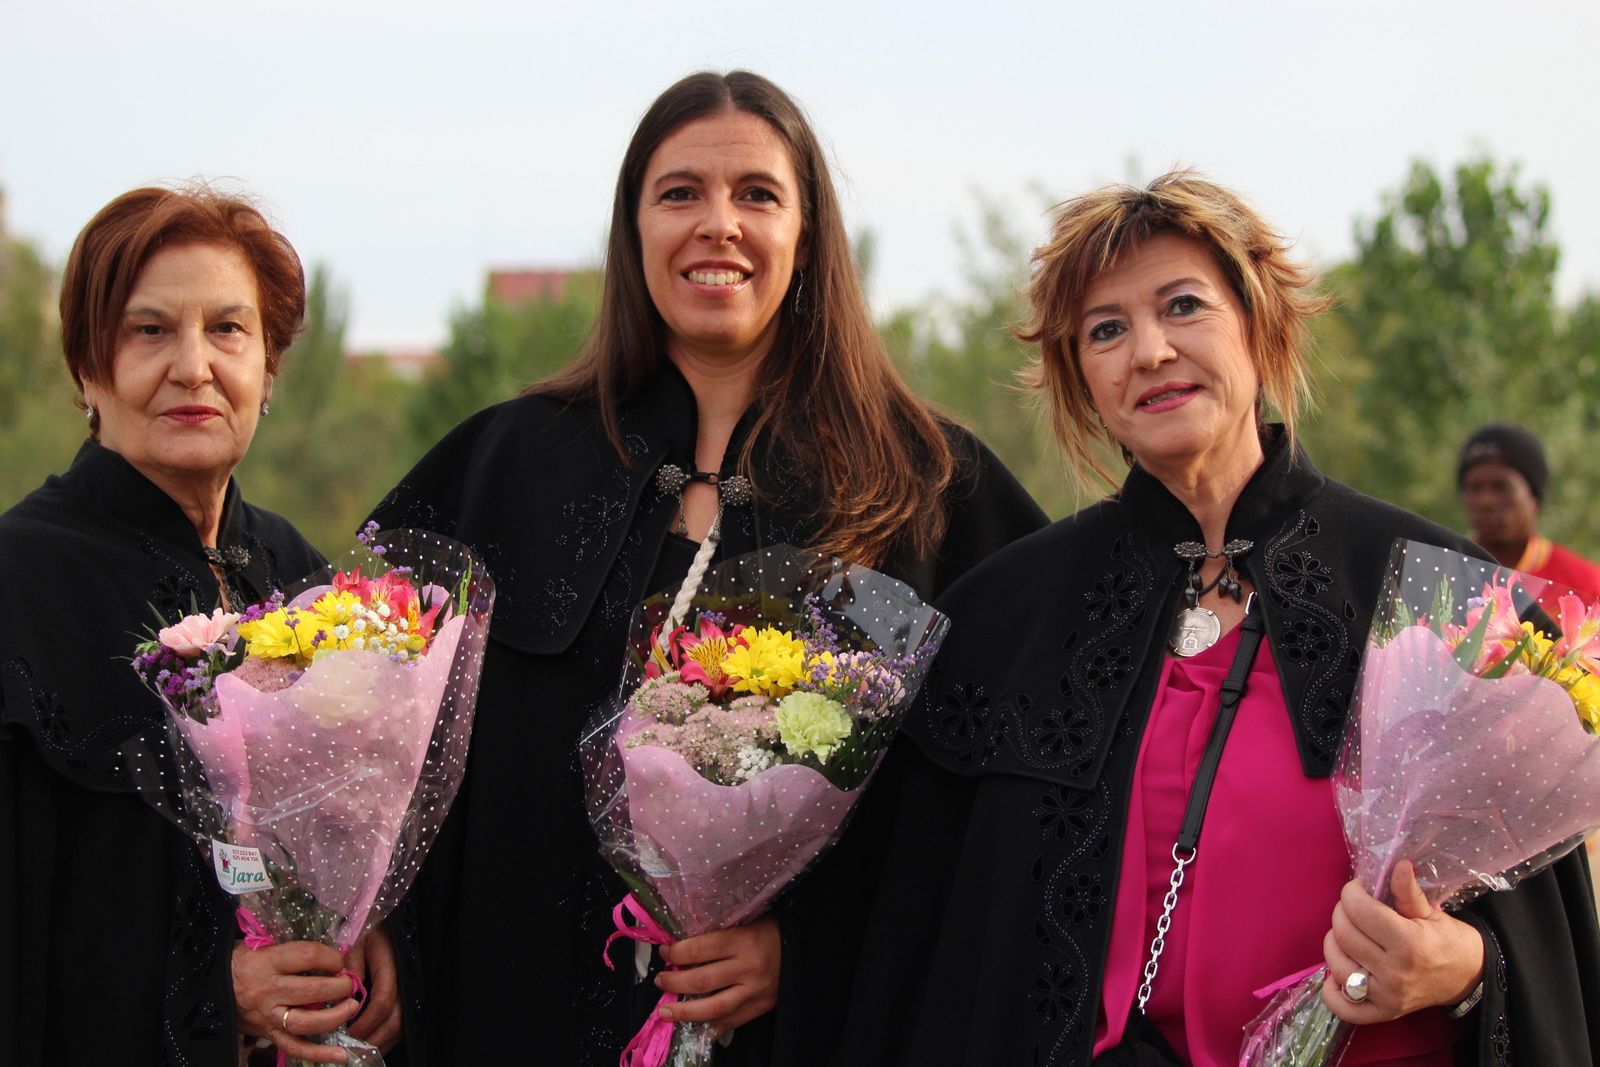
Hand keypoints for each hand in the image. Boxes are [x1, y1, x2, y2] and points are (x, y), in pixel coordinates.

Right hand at [232, 941, 360, 1063]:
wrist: (208, 987)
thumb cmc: (241, 961)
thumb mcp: (262, 945)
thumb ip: (293, 950)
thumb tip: (330, 954)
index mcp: (267, 962)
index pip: (307, 956)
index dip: (330, 957)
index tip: (339, 960)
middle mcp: (268, 991)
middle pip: (311, 991)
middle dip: (338, 987)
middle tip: (350, 984)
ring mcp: (268, 1016)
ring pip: (305, 1022)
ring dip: (334, 1017)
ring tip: (351, 1007)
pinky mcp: (268, 1035)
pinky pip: (294, 1048)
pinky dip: (319, 1054)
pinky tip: (341, 1054)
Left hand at [343, 925, 402, 1052]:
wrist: (394, 931)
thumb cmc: (374, 936)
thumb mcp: (357, 947)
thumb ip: (351, 970)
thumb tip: (342, 998)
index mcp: (392, 968)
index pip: (383, 1002)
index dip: (365, 1022)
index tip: (345, 1032)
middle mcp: (406, 984)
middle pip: (395, 1022)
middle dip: (372, 1040)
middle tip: (349, 1050)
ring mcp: (411, 994)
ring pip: (400, 1028)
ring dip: (379, 1043)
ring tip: (357, 1051)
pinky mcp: (410, 1000)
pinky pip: (401, 1025)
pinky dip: (385, 1038)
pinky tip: (369, 1042)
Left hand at [655, 915, 780, 1034]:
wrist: (804, 946)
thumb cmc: (770, 928)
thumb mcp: (745, 919)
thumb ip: (718, 931)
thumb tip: (681, 943)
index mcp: (743, 940)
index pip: (700, 949)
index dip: (676, 953)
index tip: (665, 952)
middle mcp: (749, 967)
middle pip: (701, 981)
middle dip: (674, 982)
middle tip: (661, 980)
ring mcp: (756, 990)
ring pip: (714, 1007)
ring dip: (685, 1011)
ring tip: (666, 1010)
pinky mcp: (762, 1006)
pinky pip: (732, 1021)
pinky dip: (711, 1026)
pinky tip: (694, 1026)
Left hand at [1321, 860, 1484, 1023]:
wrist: (1470, 978)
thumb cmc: (1449, 941)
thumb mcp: (1431, 913)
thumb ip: (1408, 892)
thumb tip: (1398, 865)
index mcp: (1408, 943)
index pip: (1360, 910)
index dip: (1352, 892)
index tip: (1358, 888)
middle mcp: (1395, 972)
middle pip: (1344, 935)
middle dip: (1341, 913)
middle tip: (1353, 907)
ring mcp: (1387, 996)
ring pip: (1337, 965)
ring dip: (1334, 943)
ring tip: (1348, 933)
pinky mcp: (1384, 1012)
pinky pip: (1344, 1007)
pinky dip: (1333, 990)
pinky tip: (1339, 972)